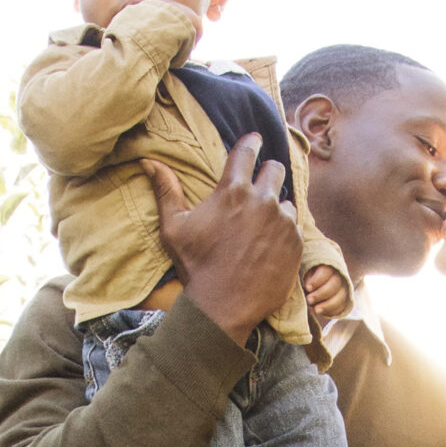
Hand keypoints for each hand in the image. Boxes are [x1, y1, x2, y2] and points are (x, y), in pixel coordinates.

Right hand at [141, 134, 300, 344]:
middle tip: (260, 185)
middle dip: (268, 173)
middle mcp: (262, 200)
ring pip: (286, 201)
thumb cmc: (196, 266)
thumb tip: (149, 162)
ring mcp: (282, 222)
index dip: (252, 142)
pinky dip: (284, 231)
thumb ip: (166, 191)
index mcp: (232, 191)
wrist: (224, 307)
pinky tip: (270, 245)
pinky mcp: (295, 243)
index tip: (256, 139)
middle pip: (275, 170)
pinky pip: (294, 227)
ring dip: (276, 207)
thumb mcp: (174, 228)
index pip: (247, 151)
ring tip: (261, 227)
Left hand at [304, 263, 351, 321]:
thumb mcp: (305, 275)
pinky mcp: (344, 301)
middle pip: (334, 284)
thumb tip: (308, 288)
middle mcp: (339, 276)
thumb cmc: (308, 279)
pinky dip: (331, 311)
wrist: (314, 286)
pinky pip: (341, 308)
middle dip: (321, 294)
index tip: (307, 288)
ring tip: (315, 310)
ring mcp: (343, 289)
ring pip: (340, 297)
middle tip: (309, 300)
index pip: (326, 271)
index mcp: (328, 266)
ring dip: (327, 305)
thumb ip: (307, 279)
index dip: (317, 280)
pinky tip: (321, 313)